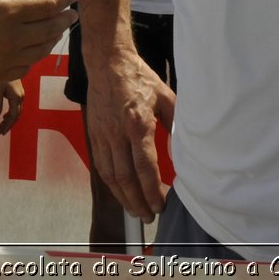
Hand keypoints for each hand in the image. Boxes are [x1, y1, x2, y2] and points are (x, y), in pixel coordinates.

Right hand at [0, 0, 75, 86]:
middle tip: (73, 14)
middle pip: (51, 27)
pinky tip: (36, 51)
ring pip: (43, 49)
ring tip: (58, 32)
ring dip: (54, 38)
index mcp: (8, 10)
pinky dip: (37, 57)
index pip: (48, 3)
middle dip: (65, 19)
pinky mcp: (0, 74)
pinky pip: (27, 66)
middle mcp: (15, 35)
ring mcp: (9, 57)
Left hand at [0, 79, 24, 135]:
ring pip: (16, 111)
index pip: (13, 116)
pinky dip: (10, 113)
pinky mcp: (18, 92)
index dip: (7, 125)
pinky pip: (16, 106)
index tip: (0, 132)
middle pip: (16, 115)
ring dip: (9, 120)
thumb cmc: (2, 74)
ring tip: (1, 126)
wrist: (9, 62)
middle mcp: (21, 97)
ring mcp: (20, 94)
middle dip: (8, 125)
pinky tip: (4, 116)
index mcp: (17, 97)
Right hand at [84, 49, 174, 221]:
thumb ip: (175, 123)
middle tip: (150, 217)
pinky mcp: (94, 134)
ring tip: (136, 211)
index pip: (144, 166)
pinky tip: (121, 192)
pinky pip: (101, 165)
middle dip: (138, 201)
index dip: (153, 189)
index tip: (161, 204)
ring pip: (111, 175)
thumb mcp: (166, 95)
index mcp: (137, 122)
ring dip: (123, 197)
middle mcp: (117, 132)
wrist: (108, 62)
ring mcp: (102, 134)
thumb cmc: (139, 78)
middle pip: (126, 177)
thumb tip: (184, 148)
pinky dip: (111, 183)